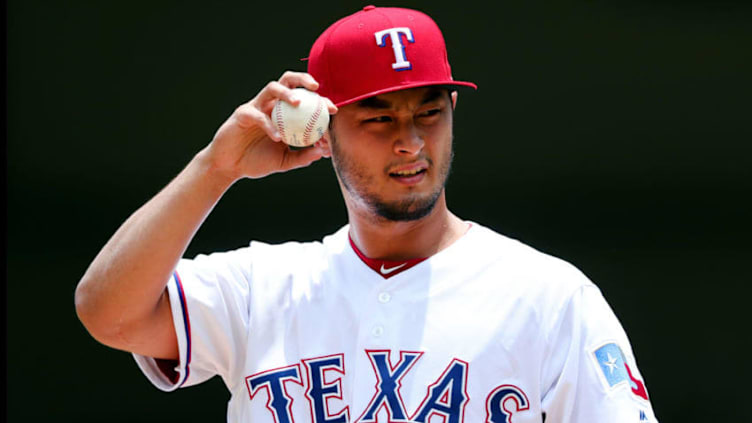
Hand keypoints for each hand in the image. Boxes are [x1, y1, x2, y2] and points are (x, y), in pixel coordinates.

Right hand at [204, 71, 337, 180]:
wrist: (230, 167)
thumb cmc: (257, 161)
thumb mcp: (285, 161)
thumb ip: (303, 156)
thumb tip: (323, 152)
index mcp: (283, 112)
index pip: (303, 98)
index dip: (319, 100)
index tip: (332, 109)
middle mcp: (270, 105)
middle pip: (287, 81)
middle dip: (303, 79)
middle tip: (316, 88)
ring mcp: (256, 106)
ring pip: (271, 89)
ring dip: (286, 92)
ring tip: (297, 102)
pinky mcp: (242, 114)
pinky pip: (257, 115)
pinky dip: (269, 125)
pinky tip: (277, 137)